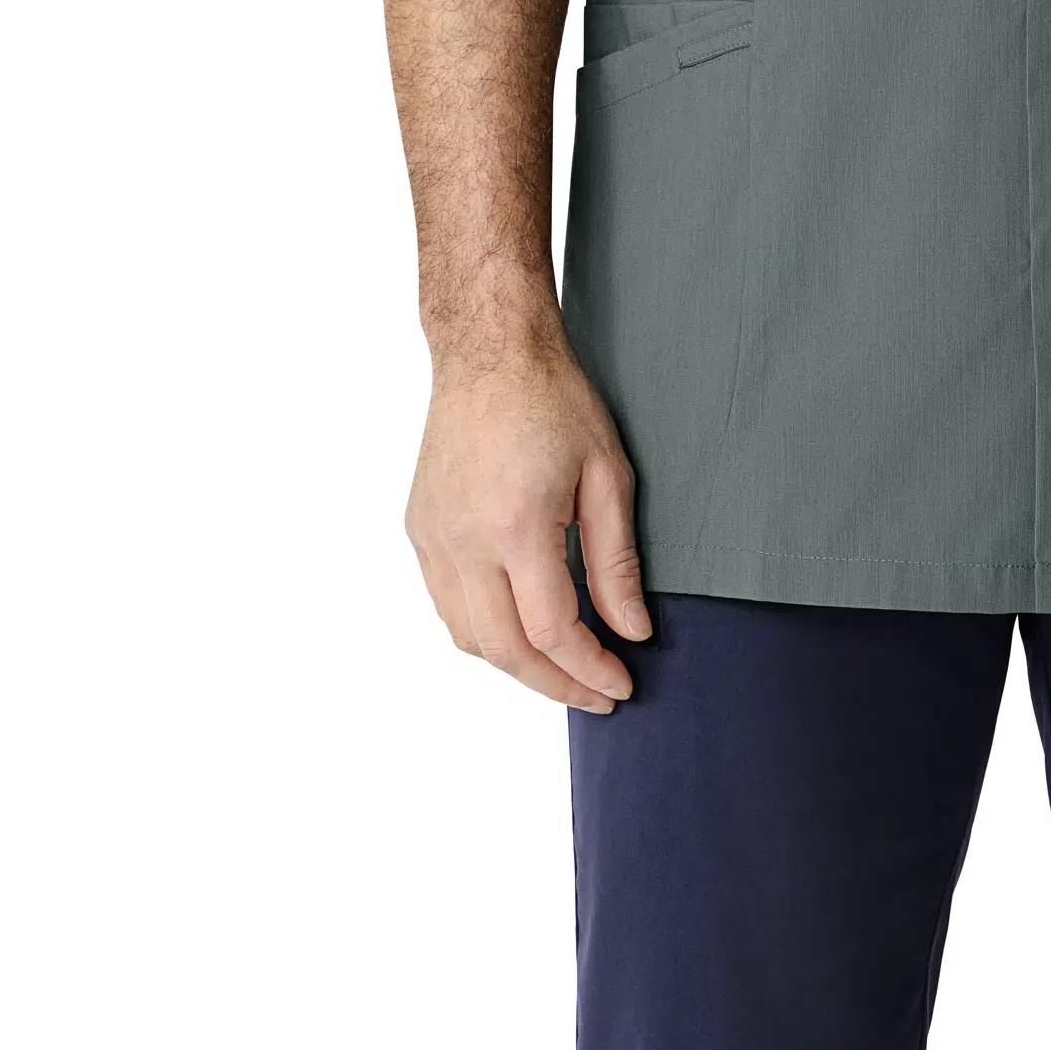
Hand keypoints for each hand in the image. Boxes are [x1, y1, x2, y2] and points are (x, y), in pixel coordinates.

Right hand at [406, 340, 651, 713]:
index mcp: (515, 525)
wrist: (489, 353)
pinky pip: (447, 605)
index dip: (589, 669)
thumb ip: (617, 564)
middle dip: (555, 685)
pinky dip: (484, 632)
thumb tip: (632, 630)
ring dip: (516, 666)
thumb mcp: (608, 478)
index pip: (552, 630)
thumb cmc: (554, 402)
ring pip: (467, 637)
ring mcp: (432, 537)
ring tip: (564, 671)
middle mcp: (463, 540)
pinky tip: (522, 631)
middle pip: (504, 650)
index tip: (621, 684)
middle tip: (597, 696)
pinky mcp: (418, 530)